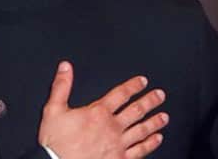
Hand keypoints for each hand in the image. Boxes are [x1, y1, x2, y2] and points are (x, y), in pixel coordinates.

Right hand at [38, 61, 168, 158]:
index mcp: (98, 112)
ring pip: (142, 130)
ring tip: (164, 117)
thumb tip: (66, 68)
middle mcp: (112, 127)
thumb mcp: (53, 111)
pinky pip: (139, 151)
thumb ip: (61, 87)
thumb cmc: (55, 144)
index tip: (143, 81)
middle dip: (150, 101)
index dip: (134, 86)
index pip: (121, 94)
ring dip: (155, 122)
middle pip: (136, 110)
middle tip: (160, 95)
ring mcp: (118, 144)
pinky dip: (150, 144)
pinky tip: (157, 139)